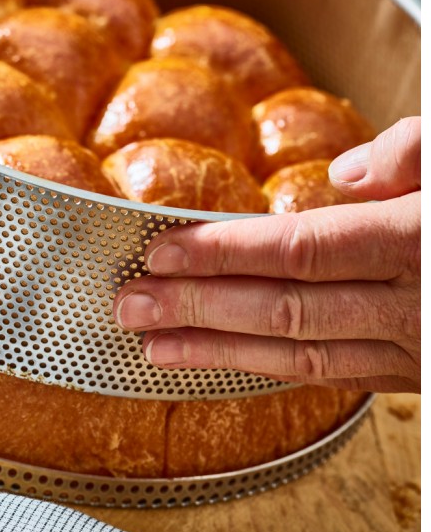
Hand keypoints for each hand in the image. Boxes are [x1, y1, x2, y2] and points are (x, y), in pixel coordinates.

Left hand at [113, 118, 419, 392]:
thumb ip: (412, 153)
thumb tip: (341, 174)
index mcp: (417, 242)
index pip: (299, 248)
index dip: (222, 253)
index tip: (159, 253)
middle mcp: (414, 308)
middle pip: (285, 309)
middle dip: (197, 307)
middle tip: (129, 305)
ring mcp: (416, 350)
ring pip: (303, 357)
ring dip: (220, 352)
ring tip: (155, 346)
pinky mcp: (416, 376)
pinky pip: (333, 377)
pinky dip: (271, 369)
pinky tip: (225, 360)